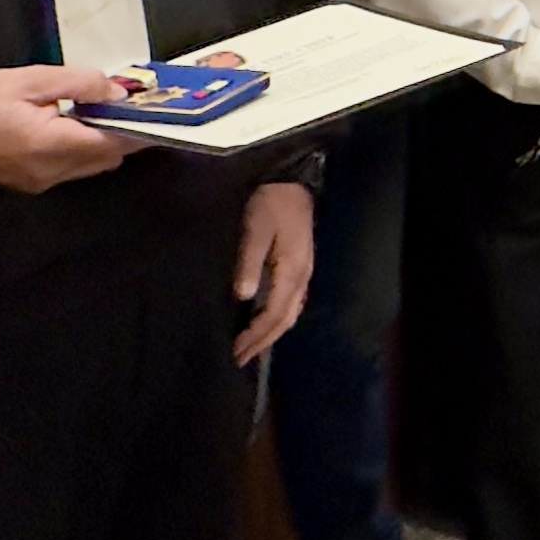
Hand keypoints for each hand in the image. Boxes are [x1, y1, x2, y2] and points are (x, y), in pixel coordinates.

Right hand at [0, 65, 142, 192]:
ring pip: (93, 166)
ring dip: (106, 143)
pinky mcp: (34, 184)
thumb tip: (116, 91)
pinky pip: (74, 170)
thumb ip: (77, 83)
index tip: (158, 112)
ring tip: (108, 114)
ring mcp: (43, 182)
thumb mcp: (30, 80)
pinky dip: (85, 150)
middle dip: (126, 134)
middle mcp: (52, 171)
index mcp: (52, 144)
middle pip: (107, 157)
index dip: (138, 128)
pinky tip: (81, 129)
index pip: (112, 142)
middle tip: (135, 108)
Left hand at [230, 182, 312, 364]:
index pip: (274, 313)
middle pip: (286, 319)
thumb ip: (249, 261)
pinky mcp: (299, 265)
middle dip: (263, 341)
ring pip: (290, 312)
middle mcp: (302, 276)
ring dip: (271, 333)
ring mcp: (303, 271)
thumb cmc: (270, 202)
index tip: (235, 352)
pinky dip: (277, 318)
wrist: (291, 180)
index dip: (255, 335)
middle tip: (240, 359)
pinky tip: (264, 320)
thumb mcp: (255, 228)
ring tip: (250, 346)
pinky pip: (290, 301)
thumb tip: (242, 296)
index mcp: (292, 270)